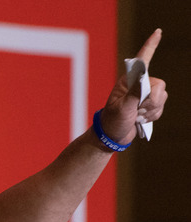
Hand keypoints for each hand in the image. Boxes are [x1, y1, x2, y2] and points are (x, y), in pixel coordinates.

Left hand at [100, 29, 168, 143]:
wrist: (112, 136)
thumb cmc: (112, 121)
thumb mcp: (122, 108)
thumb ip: (135, 94)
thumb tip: (144, 80)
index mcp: (128, 81)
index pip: (142, 61)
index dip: (150, 46)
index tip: (158, 32)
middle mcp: (138, 85)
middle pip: (159, 85)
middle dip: (151, 101)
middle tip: (136, 111)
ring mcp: (145, 95)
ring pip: (162, 98)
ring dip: (150, 111)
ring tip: (135, 116)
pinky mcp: (149, 105)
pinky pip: (160, 108)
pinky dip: (152, 117)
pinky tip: (140, 120)